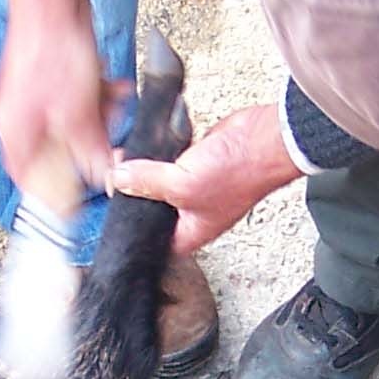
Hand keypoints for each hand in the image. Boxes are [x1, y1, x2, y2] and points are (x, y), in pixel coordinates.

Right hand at [0, 0, 113, 199]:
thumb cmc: (51, 49)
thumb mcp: (77, 112)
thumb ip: (89, 148)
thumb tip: (102, 175)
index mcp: (15, 130)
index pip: (27, 177)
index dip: (51, 193)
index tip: (76, 202)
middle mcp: (20, 114)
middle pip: (55, 149)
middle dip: (86, 145)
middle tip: (108, 143)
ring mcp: (35, 93)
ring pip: (71, 122)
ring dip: (97, 117)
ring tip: (113, 104)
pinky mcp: (51, 73)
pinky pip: (77, 96)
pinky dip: (96, 95)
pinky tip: (112, 86)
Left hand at [110, 102, 300, 255]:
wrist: (266, 138)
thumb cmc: (240, 173)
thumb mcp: (182, 184)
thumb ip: (148, 182)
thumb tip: (120, 179)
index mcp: (191, 231)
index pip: (153, 240)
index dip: (133, 229)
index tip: (112, 211)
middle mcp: (192, 211)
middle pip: (153, 208)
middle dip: (134, 193)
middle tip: (114, 178)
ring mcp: (195, 185)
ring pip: (160, 180)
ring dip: (145, 169)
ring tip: (124, 158)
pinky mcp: (198, 160)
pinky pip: (170, 158)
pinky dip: (160, 150)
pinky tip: (146, 142)